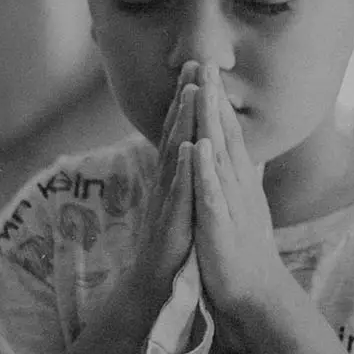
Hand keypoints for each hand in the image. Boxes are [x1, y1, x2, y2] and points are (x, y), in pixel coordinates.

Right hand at [118, 63, 199, 323]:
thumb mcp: (184, 206)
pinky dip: (184, 170)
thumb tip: (195, 155)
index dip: (187, 102)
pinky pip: (178, 193)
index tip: (197, 70)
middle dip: (183, 99)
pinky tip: (190, 148)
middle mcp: (167, 185)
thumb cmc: (173, 249)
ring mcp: (167, 203)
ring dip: (181, 124)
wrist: (157, 290)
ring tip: (190, 92)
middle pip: (175, 134)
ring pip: (175, 156)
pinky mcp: (172, 224)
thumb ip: (187, 180)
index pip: (181, 133)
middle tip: (192, 62)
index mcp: (174, 180)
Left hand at [191, 63, 295, 325]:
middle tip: (206, 62)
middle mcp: (236, 186)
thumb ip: (235, 177)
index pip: (228, 133)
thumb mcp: (238, 204)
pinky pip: (212, 195)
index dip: (217, 101)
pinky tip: (199, 148)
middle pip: (226, 135)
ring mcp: (230, 204)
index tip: (207, 69)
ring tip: (202, 92)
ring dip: (211, 124)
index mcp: (237, 181)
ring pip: (220, 157)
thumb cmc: (243, 250)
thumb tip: (230, 153)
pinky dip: (206, 171)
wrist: (256, 293)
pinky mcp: (219, 227)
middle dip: (214, 99)